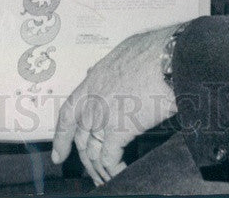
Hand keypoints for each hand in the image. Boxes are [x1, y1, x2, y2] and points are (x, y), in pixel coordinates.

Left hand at [50, 23, 180, 185]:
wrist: (169, 58)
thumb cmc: (155, 51)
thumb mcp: (123, 51)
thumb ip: (108, 68)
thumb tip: (99, 72)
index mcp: (94, 80)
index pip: (68, 112)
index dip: (61, 136)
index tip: (59, 152)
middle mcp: (93, 99)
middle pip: (80, 137)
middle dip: (83, 158)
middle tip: (89, 171)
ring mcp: (103, 115)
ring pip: (91, 151)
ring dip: (98, 168)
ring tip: (106, 177)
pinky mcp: (119, 130)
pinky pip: (109, 159)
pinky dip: (113, 170)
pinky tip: (120, 172)